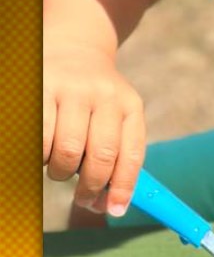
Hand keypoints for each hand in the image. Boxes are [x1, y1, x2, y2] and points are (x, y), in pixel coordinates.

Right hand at [43, 45, 145, 215]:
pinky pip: (38, 139)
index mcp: (129, 105)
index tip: (115, 210)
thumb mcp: (117, 116)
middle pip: (100, 157)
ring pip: (65, 151)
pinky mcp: (41, 88)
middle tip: (83, 197)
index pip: (132, 154)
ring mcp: (71, 89)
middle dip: (91, 188)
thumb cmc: (95, 99)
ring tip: (59, 165)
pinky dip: (39, 155)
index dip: (124, 188)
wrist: (72, 46)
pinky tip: (44, 151)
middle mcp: (104, 94)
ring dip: (60, 171)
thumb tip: (111, 205)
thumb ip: (118, 156)